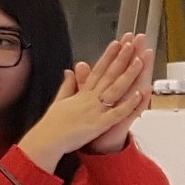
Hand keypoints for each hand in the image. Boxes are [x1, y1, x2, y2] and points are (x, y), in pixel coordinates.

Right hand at [18, 36, 147, 169]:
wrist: (45, 141)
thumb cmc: (51, 125)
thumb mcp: (59, 101)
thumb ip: (67, 85)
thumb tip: (69, 71)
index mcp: (81, 94)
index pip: (97, 70)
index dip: (108, 56)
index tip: (117, 43)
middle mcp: (89, 99)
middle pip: (108, 75)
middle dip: (120, 59)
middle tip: (131, 44)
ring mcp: (94, 110)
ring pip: (115, 89)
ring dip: (128, 75)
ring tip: (139, 61)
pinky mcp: (98, 124)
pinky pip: (117, 113)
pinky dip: (128, 104)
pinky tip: (139, 94)